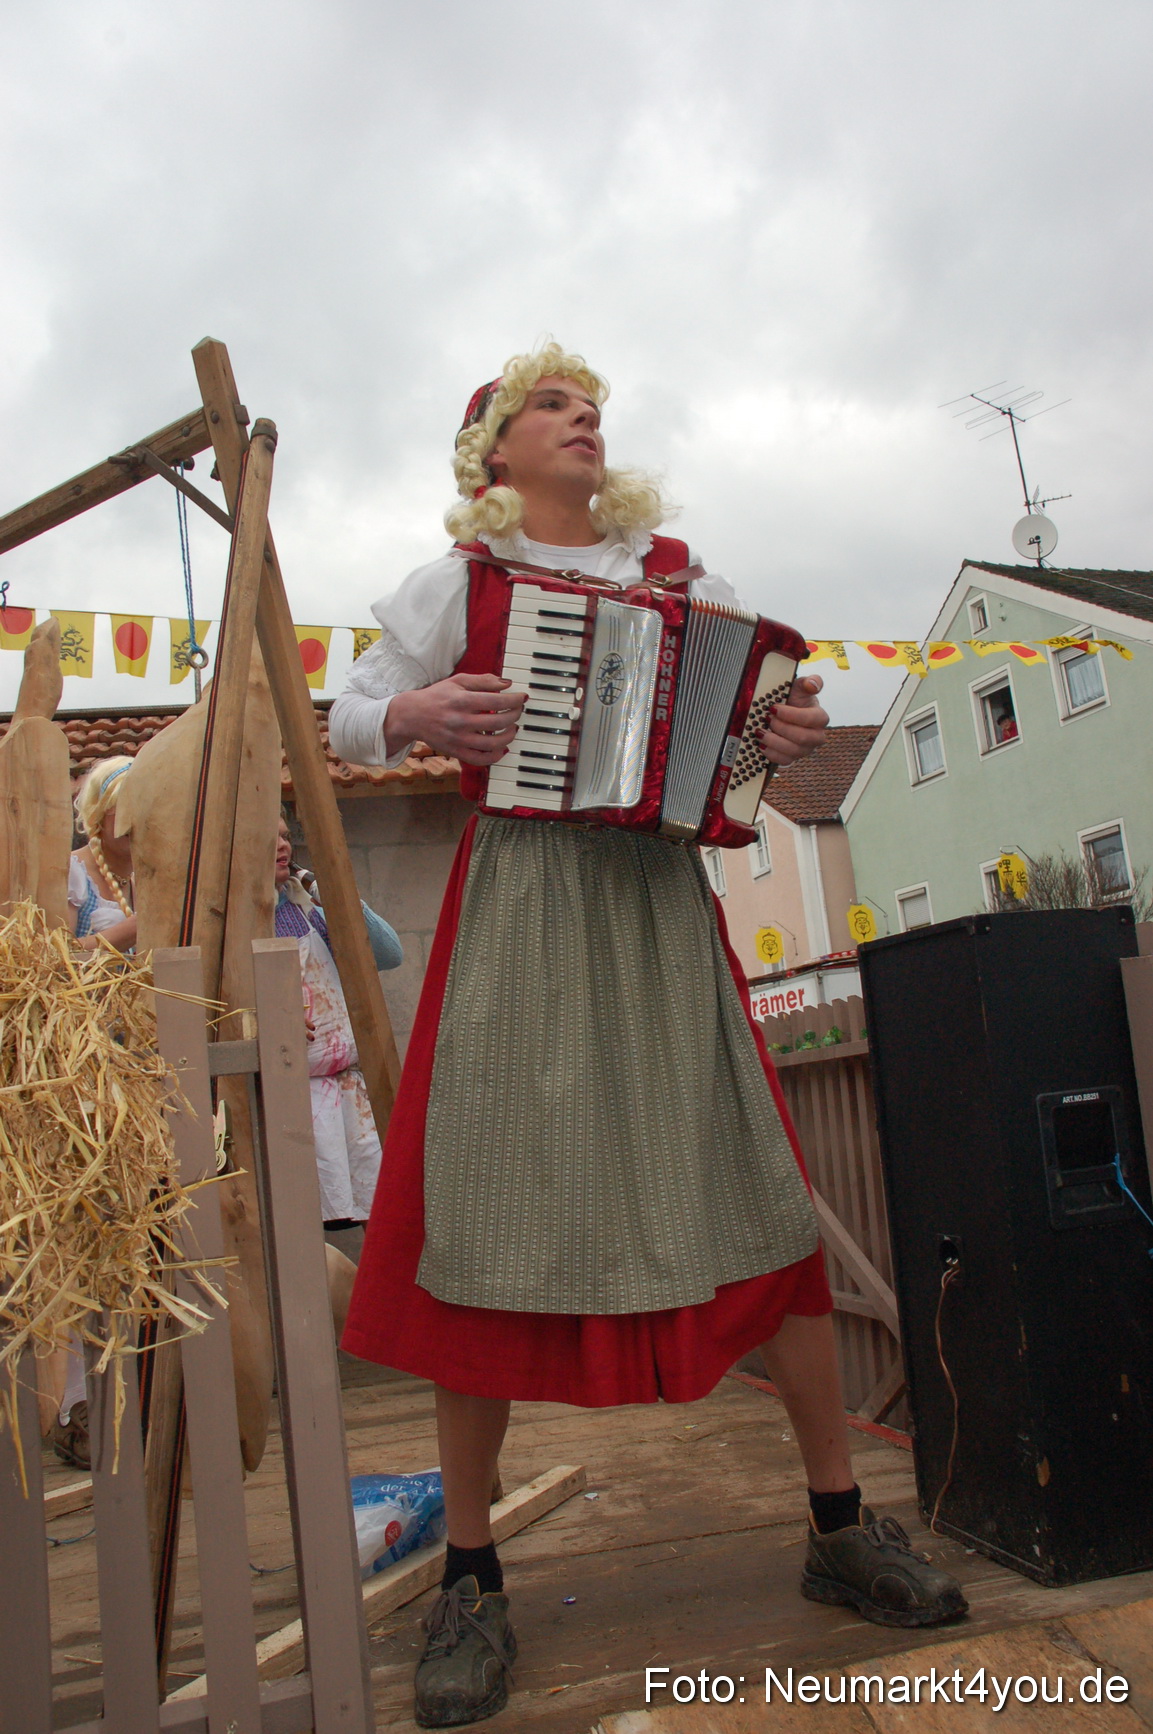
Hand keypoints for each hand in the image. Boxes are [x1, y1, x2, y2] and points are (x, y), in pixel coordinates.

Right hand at [386, 673, 526, 765]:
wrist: (413, 715)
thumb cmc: (437, 696)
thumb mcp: (458, 681)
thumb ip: (483, 681)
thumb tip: (507, 684)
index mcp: (462, 701)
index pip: (497, 702)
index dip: (514, 700)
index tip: (522, 697)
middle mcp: (461, 721)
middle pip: (499, 722)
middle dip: (515, 715)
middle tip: (518, 710)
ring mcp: (459, 739)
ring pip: (494, 744)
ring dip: (510, 735)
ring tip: (513, 727)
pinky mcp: (457, 752)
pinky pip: (482, 759)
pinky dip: (496, 755)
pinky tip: (502, 747)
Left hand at [757, 674, 827, 764]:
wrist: (786, 713)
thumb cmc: (794, 701)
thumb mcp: (799, 687)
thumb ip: (808, 682)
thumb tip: (812, 684)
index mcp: (820, 718)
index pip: (811, 719)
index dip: (791, 714)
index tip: (774, 708)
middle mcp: (816, 736)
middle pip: (802, 738)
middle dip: (781, 728)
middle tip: (768, 719)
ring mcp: (805, 749)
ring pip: (793, 751)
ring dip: (774, 741)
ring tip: (761, 731)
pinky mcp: (794, 757)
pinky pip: (785, 761)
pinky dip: (771, 753)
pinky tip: (762, 744)